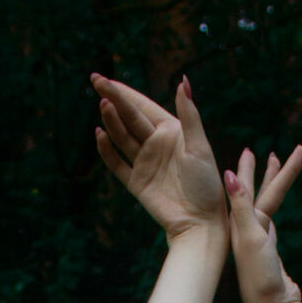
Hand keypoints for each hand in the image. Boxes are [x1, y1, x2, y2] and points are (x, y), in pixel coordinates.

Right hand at [91, 72, 226, 240]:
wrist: (200, 223)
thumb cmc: (207, 185)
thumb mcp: (200, 148)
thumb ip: (189, 116)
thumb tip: (182, 81)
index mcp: (172, 132)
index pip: (143, 106)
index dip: (125, 92)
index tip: (106, 79)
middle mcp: (156, 144)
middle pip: (129, 117)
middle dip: (112, 99)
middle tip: (95, 80)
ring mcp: (145, 163)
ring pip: (122, 137)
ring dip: (111, 121)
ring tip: (102, 105)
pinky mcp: (136, 182)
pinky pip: (117, 163)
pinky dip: (107, 150)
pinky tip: (99, 134)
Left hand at [223, 144, 301, 302]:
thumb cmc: (259, 276)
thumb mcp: (251, 237)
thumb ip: (242, 206)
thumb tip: (227, 174)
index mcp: (243, 225)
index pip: (248, 189)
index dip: (251, 169)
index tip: (252, 149)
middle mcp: (247, 231)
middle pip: (258, 194)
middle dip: (264, 173)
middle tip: (269, 153)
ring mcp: (258, 243)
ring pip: (265, 207)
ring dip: (270, 188)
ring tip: (275, 170)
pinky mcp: (268, 255)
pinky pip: (270, 224)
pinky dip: (271, 212)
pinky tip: (270, 212)